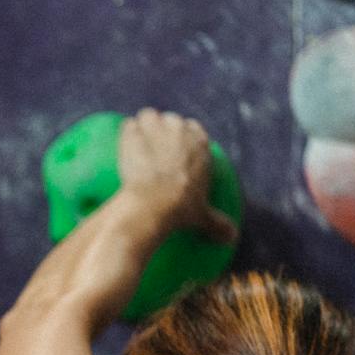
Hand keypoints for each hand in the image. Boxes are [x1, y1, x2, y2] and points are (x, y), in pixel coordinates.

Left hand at [117, 109, 237, 243]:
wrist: (152, 204)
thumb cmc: (180, 210)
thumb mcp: (202, 217)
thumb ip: (217, 224)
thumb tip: (232, 237)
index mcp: (200, 145)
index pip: (194, 129)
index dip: (183, 137)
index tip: (176, 149)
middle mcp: (180, 131)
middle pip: (170, 120)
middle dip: (162, 130)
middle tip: (153, 149)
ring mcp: (155, 130)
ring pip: (148, 116)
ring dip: (143, 125)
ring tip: (136, 141)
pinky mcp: (133, 135)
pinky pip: (128, 126)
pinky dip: (125, 134)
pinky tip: (122, 145)